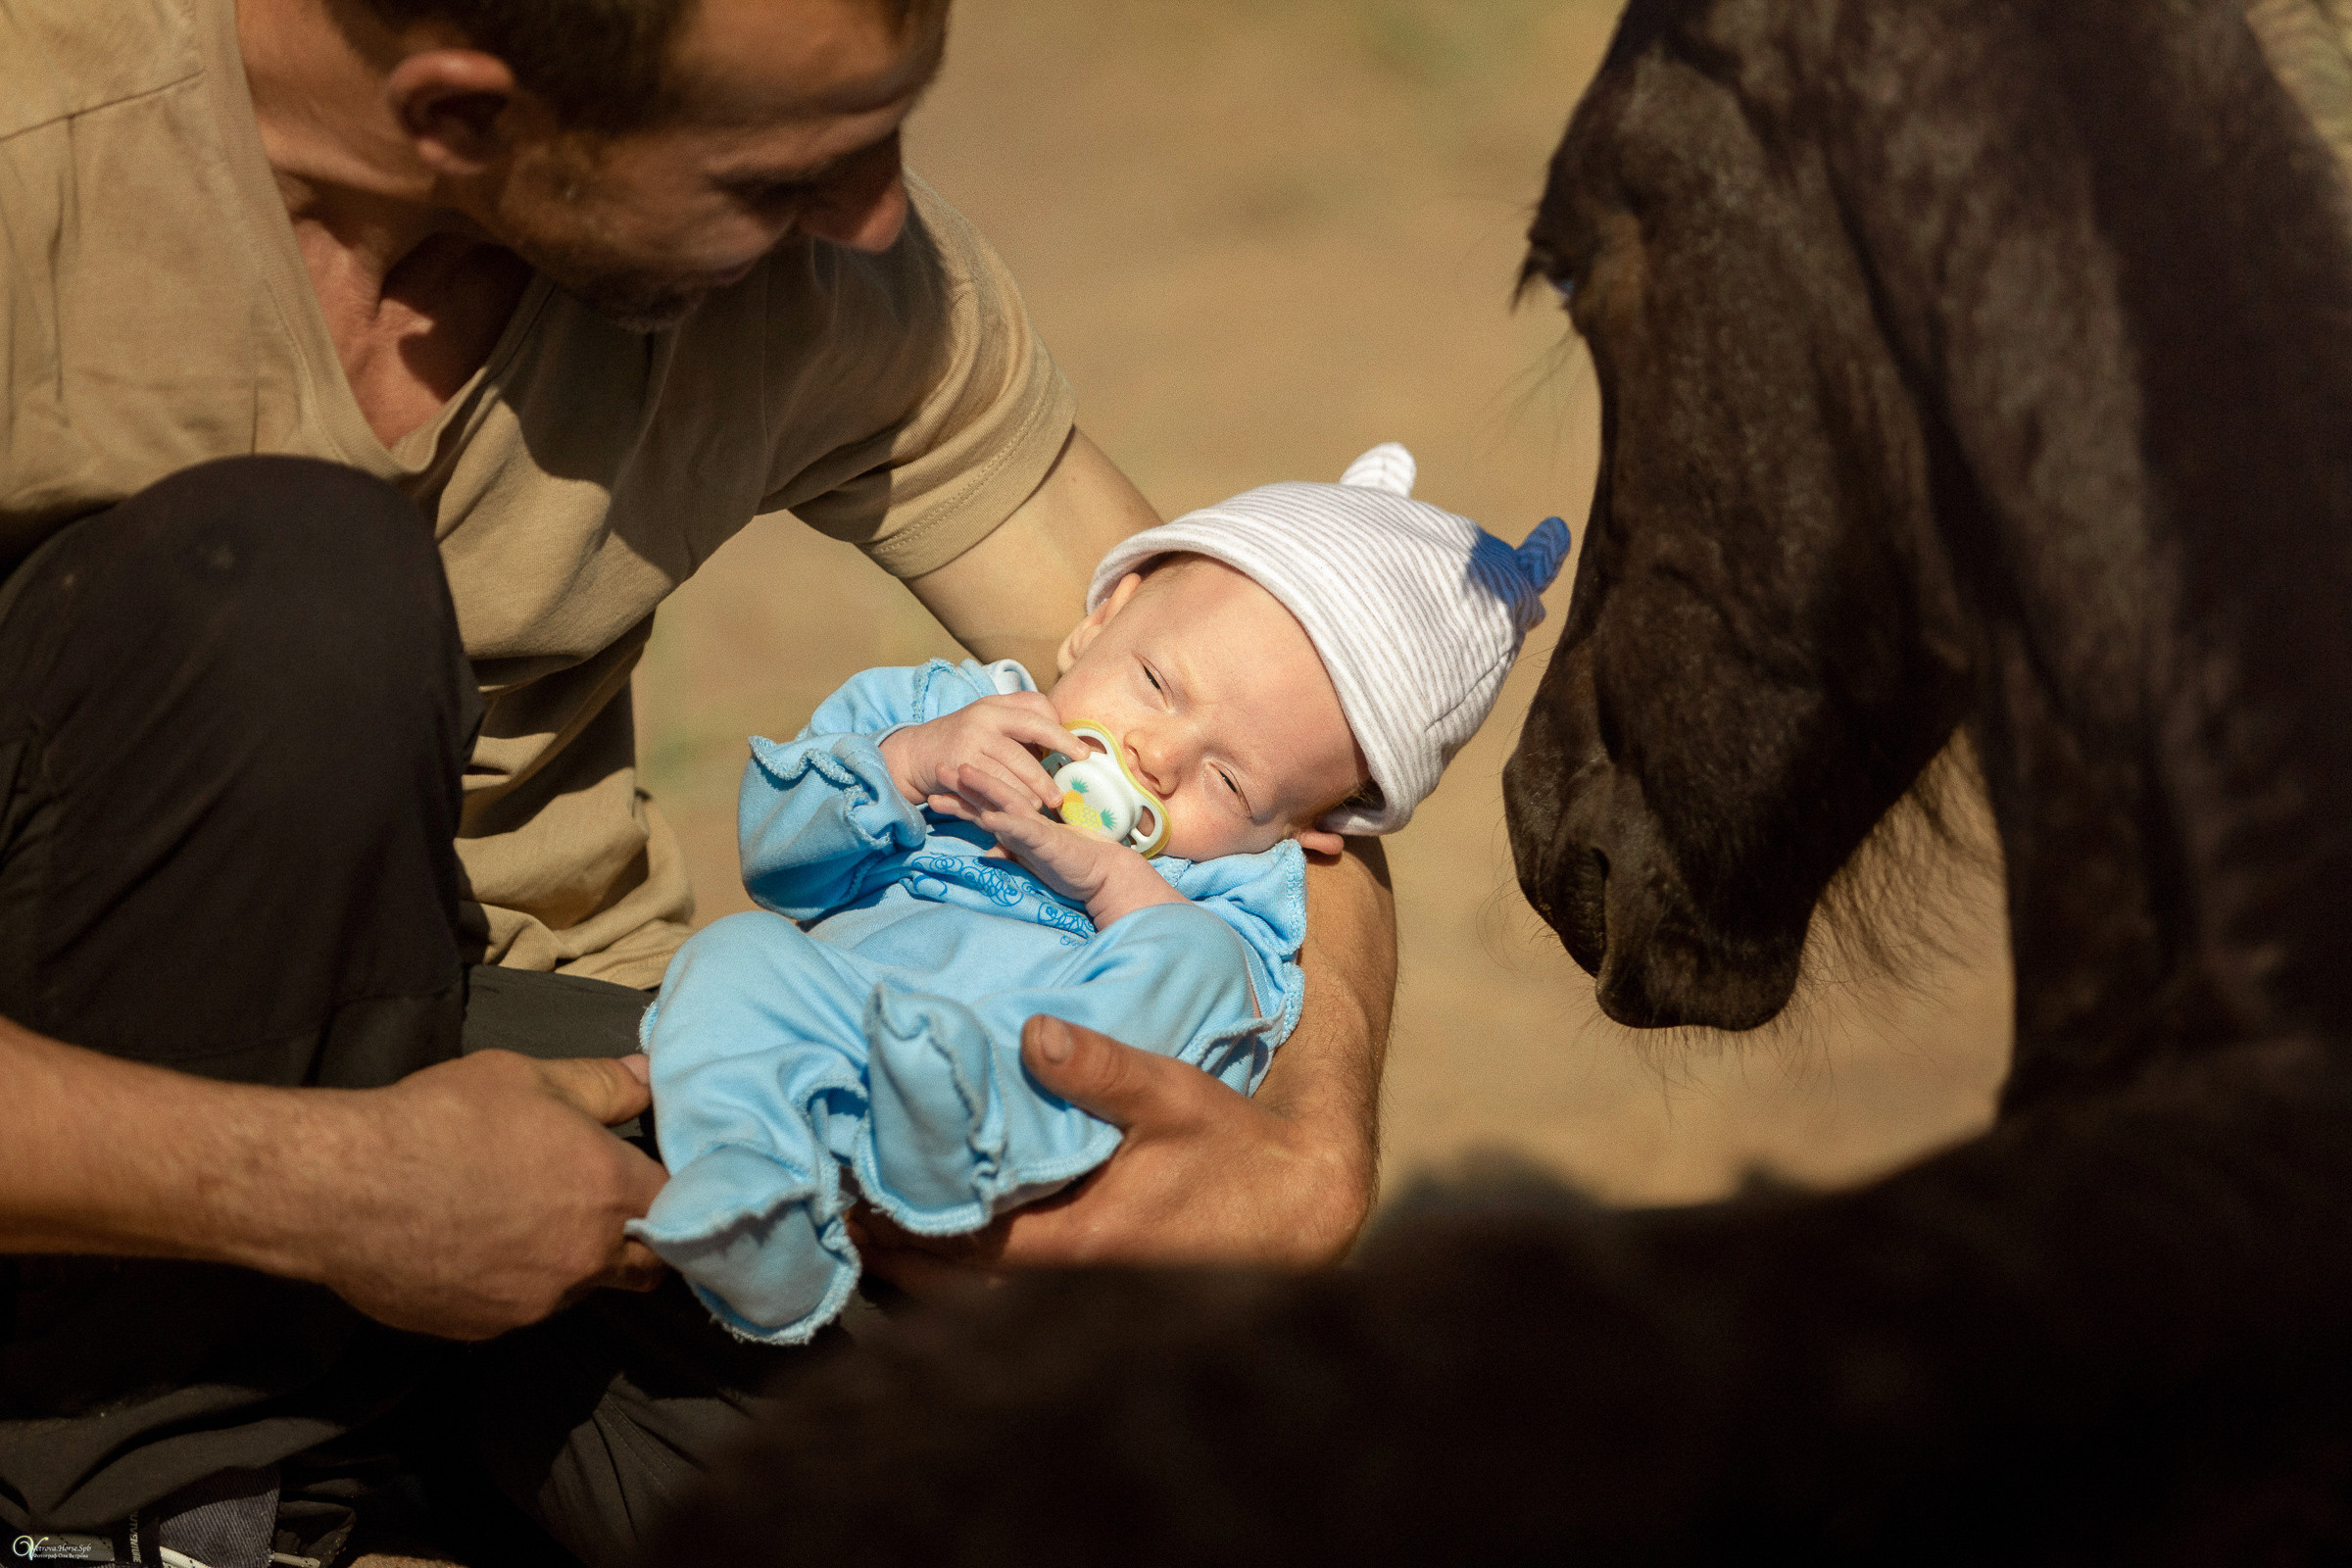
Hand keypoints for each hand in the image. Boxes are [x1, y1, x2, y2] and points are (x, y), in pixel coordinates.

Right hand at [295, 1050, 669, 1339]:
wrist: (346, 1188)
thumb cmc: (444, 1120)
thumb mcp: (530, 1079)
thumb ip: (604, 1084)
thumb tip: (650, 1074)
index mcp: (610, 1193)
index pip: (681, 1207)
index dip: (675, 1192)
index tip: (655, 1179)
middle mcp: (586, 1260)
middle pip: (647, 1267)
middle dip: (645, 1244)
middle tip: (612, 1211)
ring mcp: (535, 1304)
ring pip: (580, 1288)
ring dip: (573, 1262)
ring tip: (528, 1221)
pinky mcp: (484, 1330)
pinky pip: (520, 1308)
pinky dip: (516, 1284)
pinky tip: (479, 1247)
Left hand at [853, 1015, 1372, 1292]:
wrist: (1294, 1209)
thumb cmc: (1232, 1153)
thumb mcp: (1175, 1096)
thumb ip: (1104, 1067)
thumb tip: (1033, 1031)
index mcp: (1070, 1243)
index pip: (950, 1243)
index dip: (888, 1218)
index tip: (838, 1179)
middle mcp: (1057, 1282)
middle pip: (939, 1277)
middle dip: (883, 1240)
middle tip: (826, 1189)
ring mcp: (1067, 1290)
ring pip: (962, 1286)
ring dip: (914, 1248)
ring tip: (858, 1199)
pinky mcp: (1078, 1278)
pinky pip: (994, 1277)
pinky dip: (954, 1251)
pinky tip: (930, 1212)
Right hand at [877, 693, 1081, 810]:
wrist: (916, 750)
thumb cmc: (966, 735)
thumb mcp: (991, 716)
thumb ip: (1024, 719)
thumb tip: (1066, 735)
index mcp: (997, 706)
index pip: (1036, 716)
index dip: (1062, 736)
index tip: (1084, 755)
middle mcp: (982, 720)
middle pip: (1021, 752)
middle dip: (1043, 778)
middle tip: (1060, 797)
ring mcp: (967, 743)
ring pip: (1004, 775)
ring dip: (1024, 795)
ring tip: (1039, 809)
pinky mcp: (955, 766)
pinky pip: (984, 789)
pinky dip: (1000, 802)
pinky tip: (1014, 812)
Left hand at [928, 762, 1180, 922]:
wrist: (1106, 874)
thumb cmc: (1071, 867)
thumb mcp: (1034, 862)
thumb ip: (1013, 854)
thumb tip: (988, 854)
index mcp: (1019, 826)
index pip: (985, 808)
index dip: (960, 798)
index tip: (934, 791)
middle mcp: (1024, 821)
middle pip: (989, 798)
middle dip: (962, 784)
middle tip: (937, 766)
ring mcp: (1036, 828)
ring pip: (1005, 802)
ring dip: (983, 787)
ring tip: (960, 771)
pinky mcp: (1048, 839)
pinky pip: (1024, 830)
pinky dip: (1006, 823)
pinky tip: (989, 815)